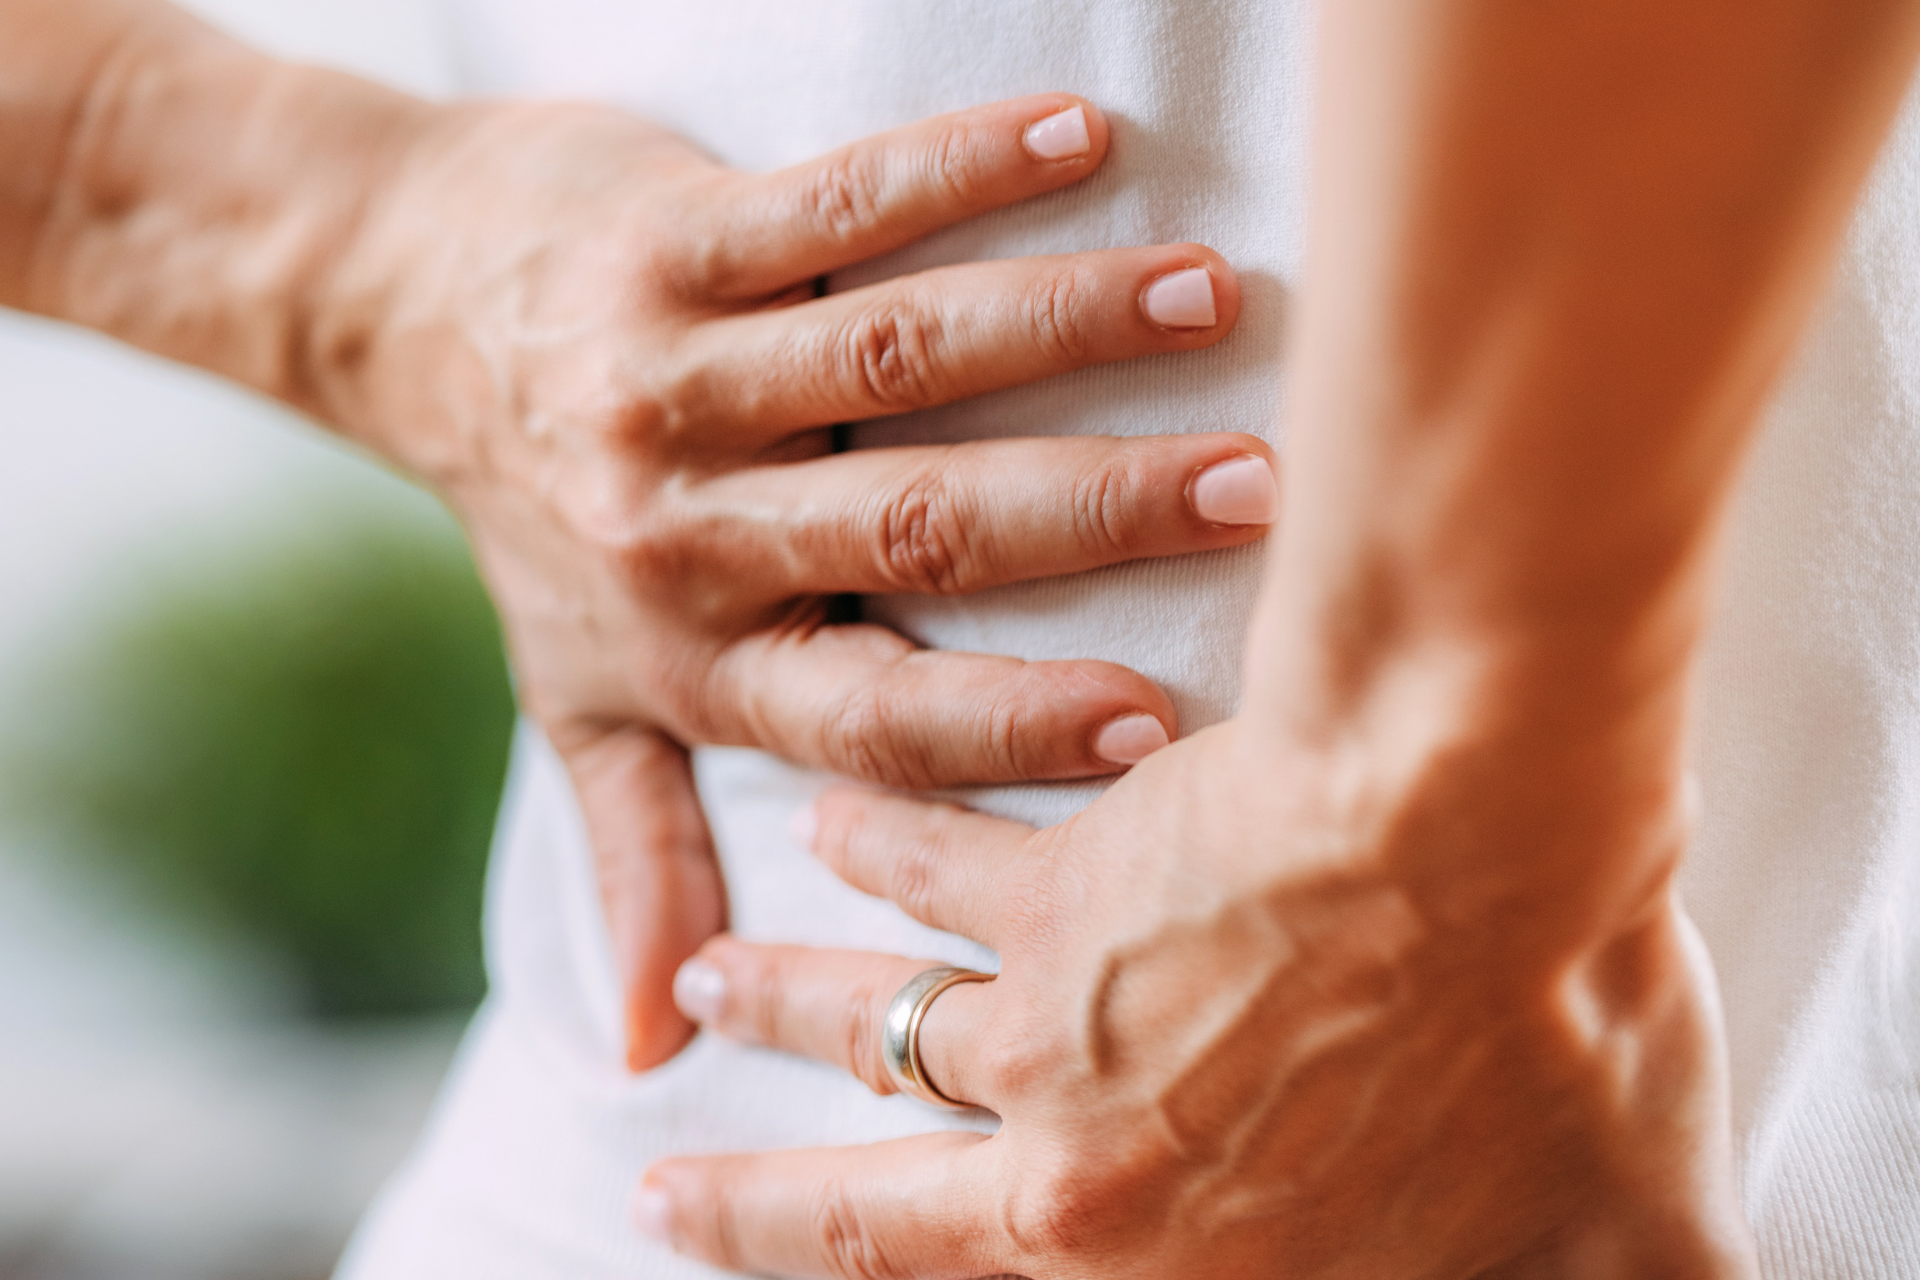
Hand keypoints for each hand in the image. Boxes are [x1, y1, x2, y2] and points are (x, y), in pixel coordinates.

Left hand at [313, 93, 1273, 1066]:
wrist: (406, 322)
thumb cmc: (534, 531)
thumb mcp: (583, 703)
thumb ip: (642, 852)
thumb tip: (664, 1051)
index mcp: (699, 655)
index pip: (874, 710)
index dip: (1011, 729)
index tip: (1163, 734)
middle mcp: (687, 526)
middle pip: (916, 526)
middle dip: (1099, 511)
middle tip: (1258, 493)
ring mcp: (672, 376)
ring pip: (889, 359)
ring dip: (1062, 325)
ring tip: (1211, 299)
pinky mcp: (665, 243)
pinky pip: (826, 208)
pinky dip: (954, 171)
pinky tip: (1077, 140)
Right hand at [639, 717, 1753, 1277]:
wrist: (1479, 824)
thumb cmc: (1553, 1026)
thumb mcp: (1611, 1222)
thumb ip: (1605, 1271)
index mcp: (1175, 1263)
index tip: (815, 1271)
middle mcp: (1080, 1170)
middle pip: (860, 1206)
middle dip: (748, 1205)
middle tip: (663, 1183)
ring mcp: (1051, 1022)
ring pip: (867, 1023)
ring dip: (781, 998)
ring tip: (711, 976)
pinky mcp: (1062, 880)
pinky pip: (933, 862)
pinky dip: (880, 837)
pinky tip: (835, 807)